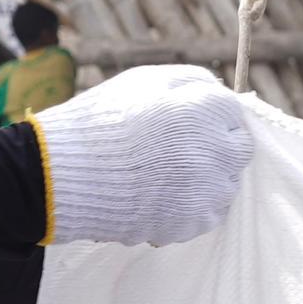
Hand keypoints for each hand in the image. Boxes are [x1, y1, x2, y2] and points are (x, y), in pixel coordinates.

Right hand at [30, 69, 253, 248]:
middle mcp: (212, 151)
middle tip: (178, 151)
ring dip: (206, 180)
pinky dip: (190, 207)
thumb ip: (192, 81)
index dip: (210, 118)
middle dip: (216, 148)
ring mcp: (204, 192)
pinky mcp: (191, 223)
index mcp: (202, 111)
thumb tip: (223, 92)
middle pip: (239, 151)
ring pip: (226, 185)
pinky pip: (208, 214)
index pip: (235, 114)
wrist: (63, 177)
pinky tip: (159, 196)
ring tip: (164, 175)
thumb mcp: (144, 81)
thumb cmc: (101, 122)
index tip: (186, 125)